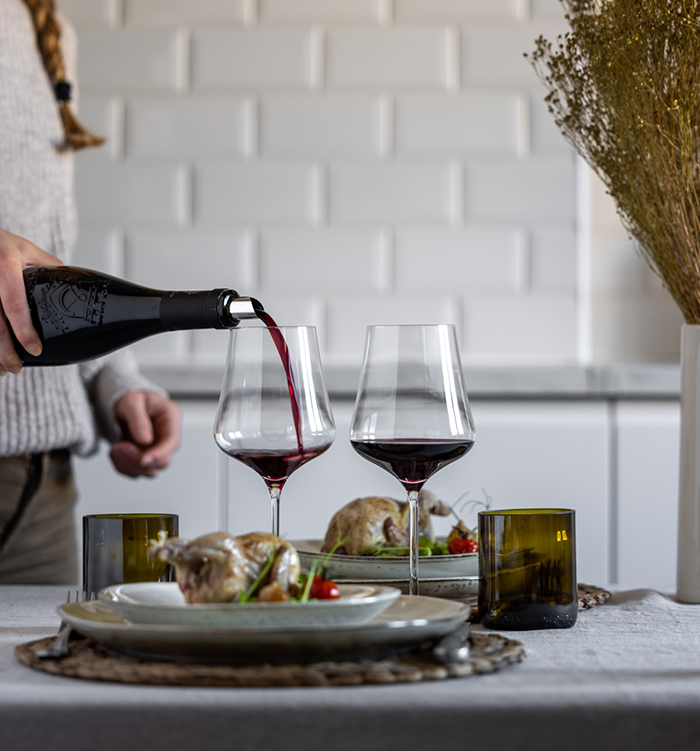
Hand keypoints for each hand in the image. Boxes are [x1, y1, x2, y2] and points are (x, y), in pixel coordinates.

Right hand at [0, 228, 61, 373]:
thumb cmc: (0, 244)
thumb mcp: (26, 249)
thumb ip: (48, 266)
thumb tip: (76, 286)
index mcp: (6, 264)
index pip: (14, 303)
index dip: (23, 329)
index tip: (35, 349)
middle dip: (3, 349)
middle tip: (16, 368)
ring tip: (2, 368)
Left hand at [110, 391, 181, 477]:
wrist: (123, 403)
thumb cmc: (131, 398)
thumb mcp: (132, 401)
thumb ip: (138, 419)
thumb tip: (145, 440)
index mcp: (170, 419)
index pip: (172, 442)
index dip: (159, 454)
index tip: (143, 459)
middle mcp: (167, 437)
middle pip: (163, 461)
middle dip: (139, 459)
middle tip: (120, 446)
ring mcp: (156, 449)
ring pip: (149, 470)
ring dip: (129, 465)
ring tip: (115, 447)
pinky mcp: (144, 458)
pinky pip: (136, 471)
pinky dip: (122, 466)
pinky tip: (115, 452)